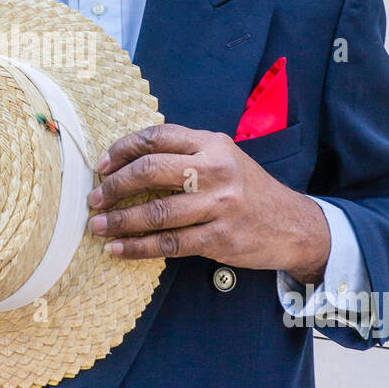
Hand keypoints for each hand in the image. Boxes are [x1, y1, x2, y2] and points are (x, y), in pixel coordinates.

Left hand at [87, 124, 329, 283]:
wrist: (293, 225)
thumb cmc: (248, 190)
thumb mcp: (223, 158)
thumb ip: (185, 154)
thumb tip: (127, 163)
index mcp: (212, 143)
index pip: (157, 137)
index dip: (122, 150)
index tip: (101, 166)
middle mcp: (216, 170)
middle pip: (151, 170)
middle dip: (114, 185)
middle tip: (95, 198)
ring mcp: (219, 206)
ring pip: (157, 211)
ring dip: (120, 220)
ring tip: (98, 225)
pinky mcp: (219, 239)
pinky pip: (169, 244)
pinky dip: (138, 247)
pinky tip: (118, 249)